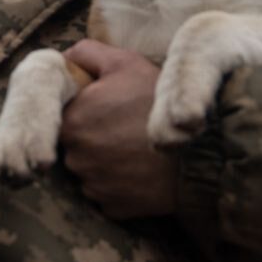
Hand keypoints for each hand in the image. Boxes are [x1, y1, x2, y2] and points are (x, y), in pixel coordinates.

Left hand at [59, 40, 177, 219]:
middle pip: (74, 144)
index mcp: (72, 121)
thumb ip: (87, 54)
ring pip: (88, 169)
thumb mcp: (125, 63)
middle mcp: (76, 157)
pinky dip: (117, 183)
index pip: (63, 115)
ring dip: (103, 161)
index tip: (105, 106)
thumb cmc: (158, 102)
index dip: (83, 108)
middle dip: (92, 135)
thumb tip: (63, 57)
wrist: (198, 150)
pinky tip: (138, 169)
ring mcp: (94, 185)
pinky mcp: (112, 207)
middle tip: (123, 125)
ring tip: (133, 147)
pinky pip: (106, 193)